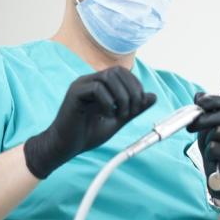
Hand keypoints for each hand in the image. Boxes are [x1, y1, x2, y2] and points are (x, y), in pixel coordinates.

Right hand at [24, 66, 156, 178]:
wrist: (66, 147)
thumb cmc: (88, 133)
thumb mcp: (118, 120)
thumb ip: (134, 109)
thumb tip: (153, 96)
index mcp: (99, 84)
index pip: (122, 72)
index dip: (135, 85)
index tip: (139, 104)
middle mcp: (90, 80)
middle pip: (117, 71)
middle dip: (131, 90)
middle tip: (132, 111)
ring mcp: (81, 85)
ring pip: (108, 77)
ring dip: (121, 96)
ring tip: (120, 114)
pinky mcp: (74, 94)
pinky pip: (96, 88)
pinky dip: (108, 102)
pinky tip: (107, 115)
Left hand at [187, 93, 219, 199]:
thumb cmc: (217, 146)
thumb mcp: (210, 126)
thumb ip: (206, 111)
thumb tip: (198, 95)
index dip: (212, 101)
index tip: (198, 102)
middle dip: (205, 118)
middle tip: (191, 124)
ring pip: (219, 131)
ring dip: (208, 139)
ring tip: (211, 146)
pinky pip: (216, 147)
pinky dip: (210, 152)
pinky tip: (216, 158)